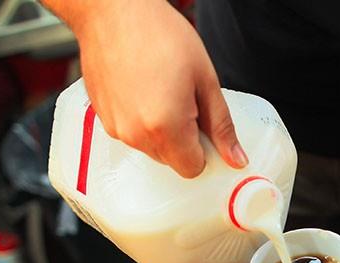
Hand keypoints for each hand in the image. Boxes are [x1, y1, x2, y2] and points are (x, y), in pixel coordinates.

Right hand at [42, 0, 247, 177]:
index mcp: (166, 128)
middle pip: (172, 162)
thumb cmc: (159, 35)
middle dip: (184, 140)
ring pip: (152, 149)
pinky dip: (141, 121)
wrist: (113, 12)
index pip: (193, 169)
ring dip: (162, 131)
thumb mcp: (205, 79)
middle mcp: (137, 136)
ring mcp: (117, 130)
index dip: (204, 150)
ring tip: (161, 91)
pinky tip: (142, 91)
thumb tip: (236, 158)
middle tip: (185, 101)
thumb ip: (221, 125)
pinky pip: (132, 135)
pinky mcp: (103, 120)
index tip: (204, 127)